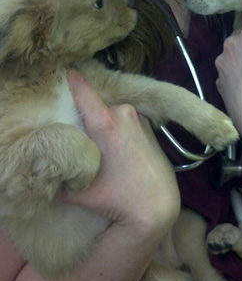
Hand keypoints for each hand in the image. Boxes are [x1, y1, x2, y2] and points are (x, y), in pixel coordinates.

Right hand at [63, 70, 179, 228]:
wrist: (156, 204)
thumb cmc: (117, 197)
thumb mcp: (79, 190)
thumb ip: (59, 175)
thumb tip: (45, 168)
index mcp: (105, 122)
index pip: (81, 87)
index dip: (68, 80)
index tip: (59, 76)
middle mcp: (123, 112)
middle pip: (94, 104)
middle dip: (83, 115)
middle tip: (76, 130)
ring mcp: (139, 117)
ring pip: (110, 112)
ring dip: (102, 123)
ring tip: (98, 144)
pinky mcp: (149, 125)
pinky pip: (125, 119)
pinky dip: (118, 128)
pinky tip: (116, 149)